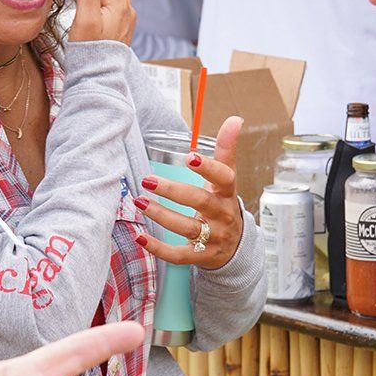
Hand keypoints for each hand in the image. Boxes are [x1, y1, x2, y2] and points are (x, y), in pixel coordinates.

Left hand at [135, 116, 243, 270]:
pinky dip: (159, 248)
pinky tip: (140, 237)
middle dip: (173, 191)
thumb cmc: (223, 204)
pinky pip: (179, 255)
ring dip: (161, 215)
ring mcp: (213, 238)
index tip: (189, 156)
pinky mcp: (201, 256)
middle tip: (148, 179)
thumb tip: (235, 118)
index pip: (223, 178)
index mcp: (227, 193)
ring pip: (187, 228)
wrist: (236, 247)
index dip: (208, 168)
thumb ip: (226, 150)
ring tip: (139, 202)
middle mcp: (222, 215)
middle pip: (200, 202)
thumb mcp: (227, 179)